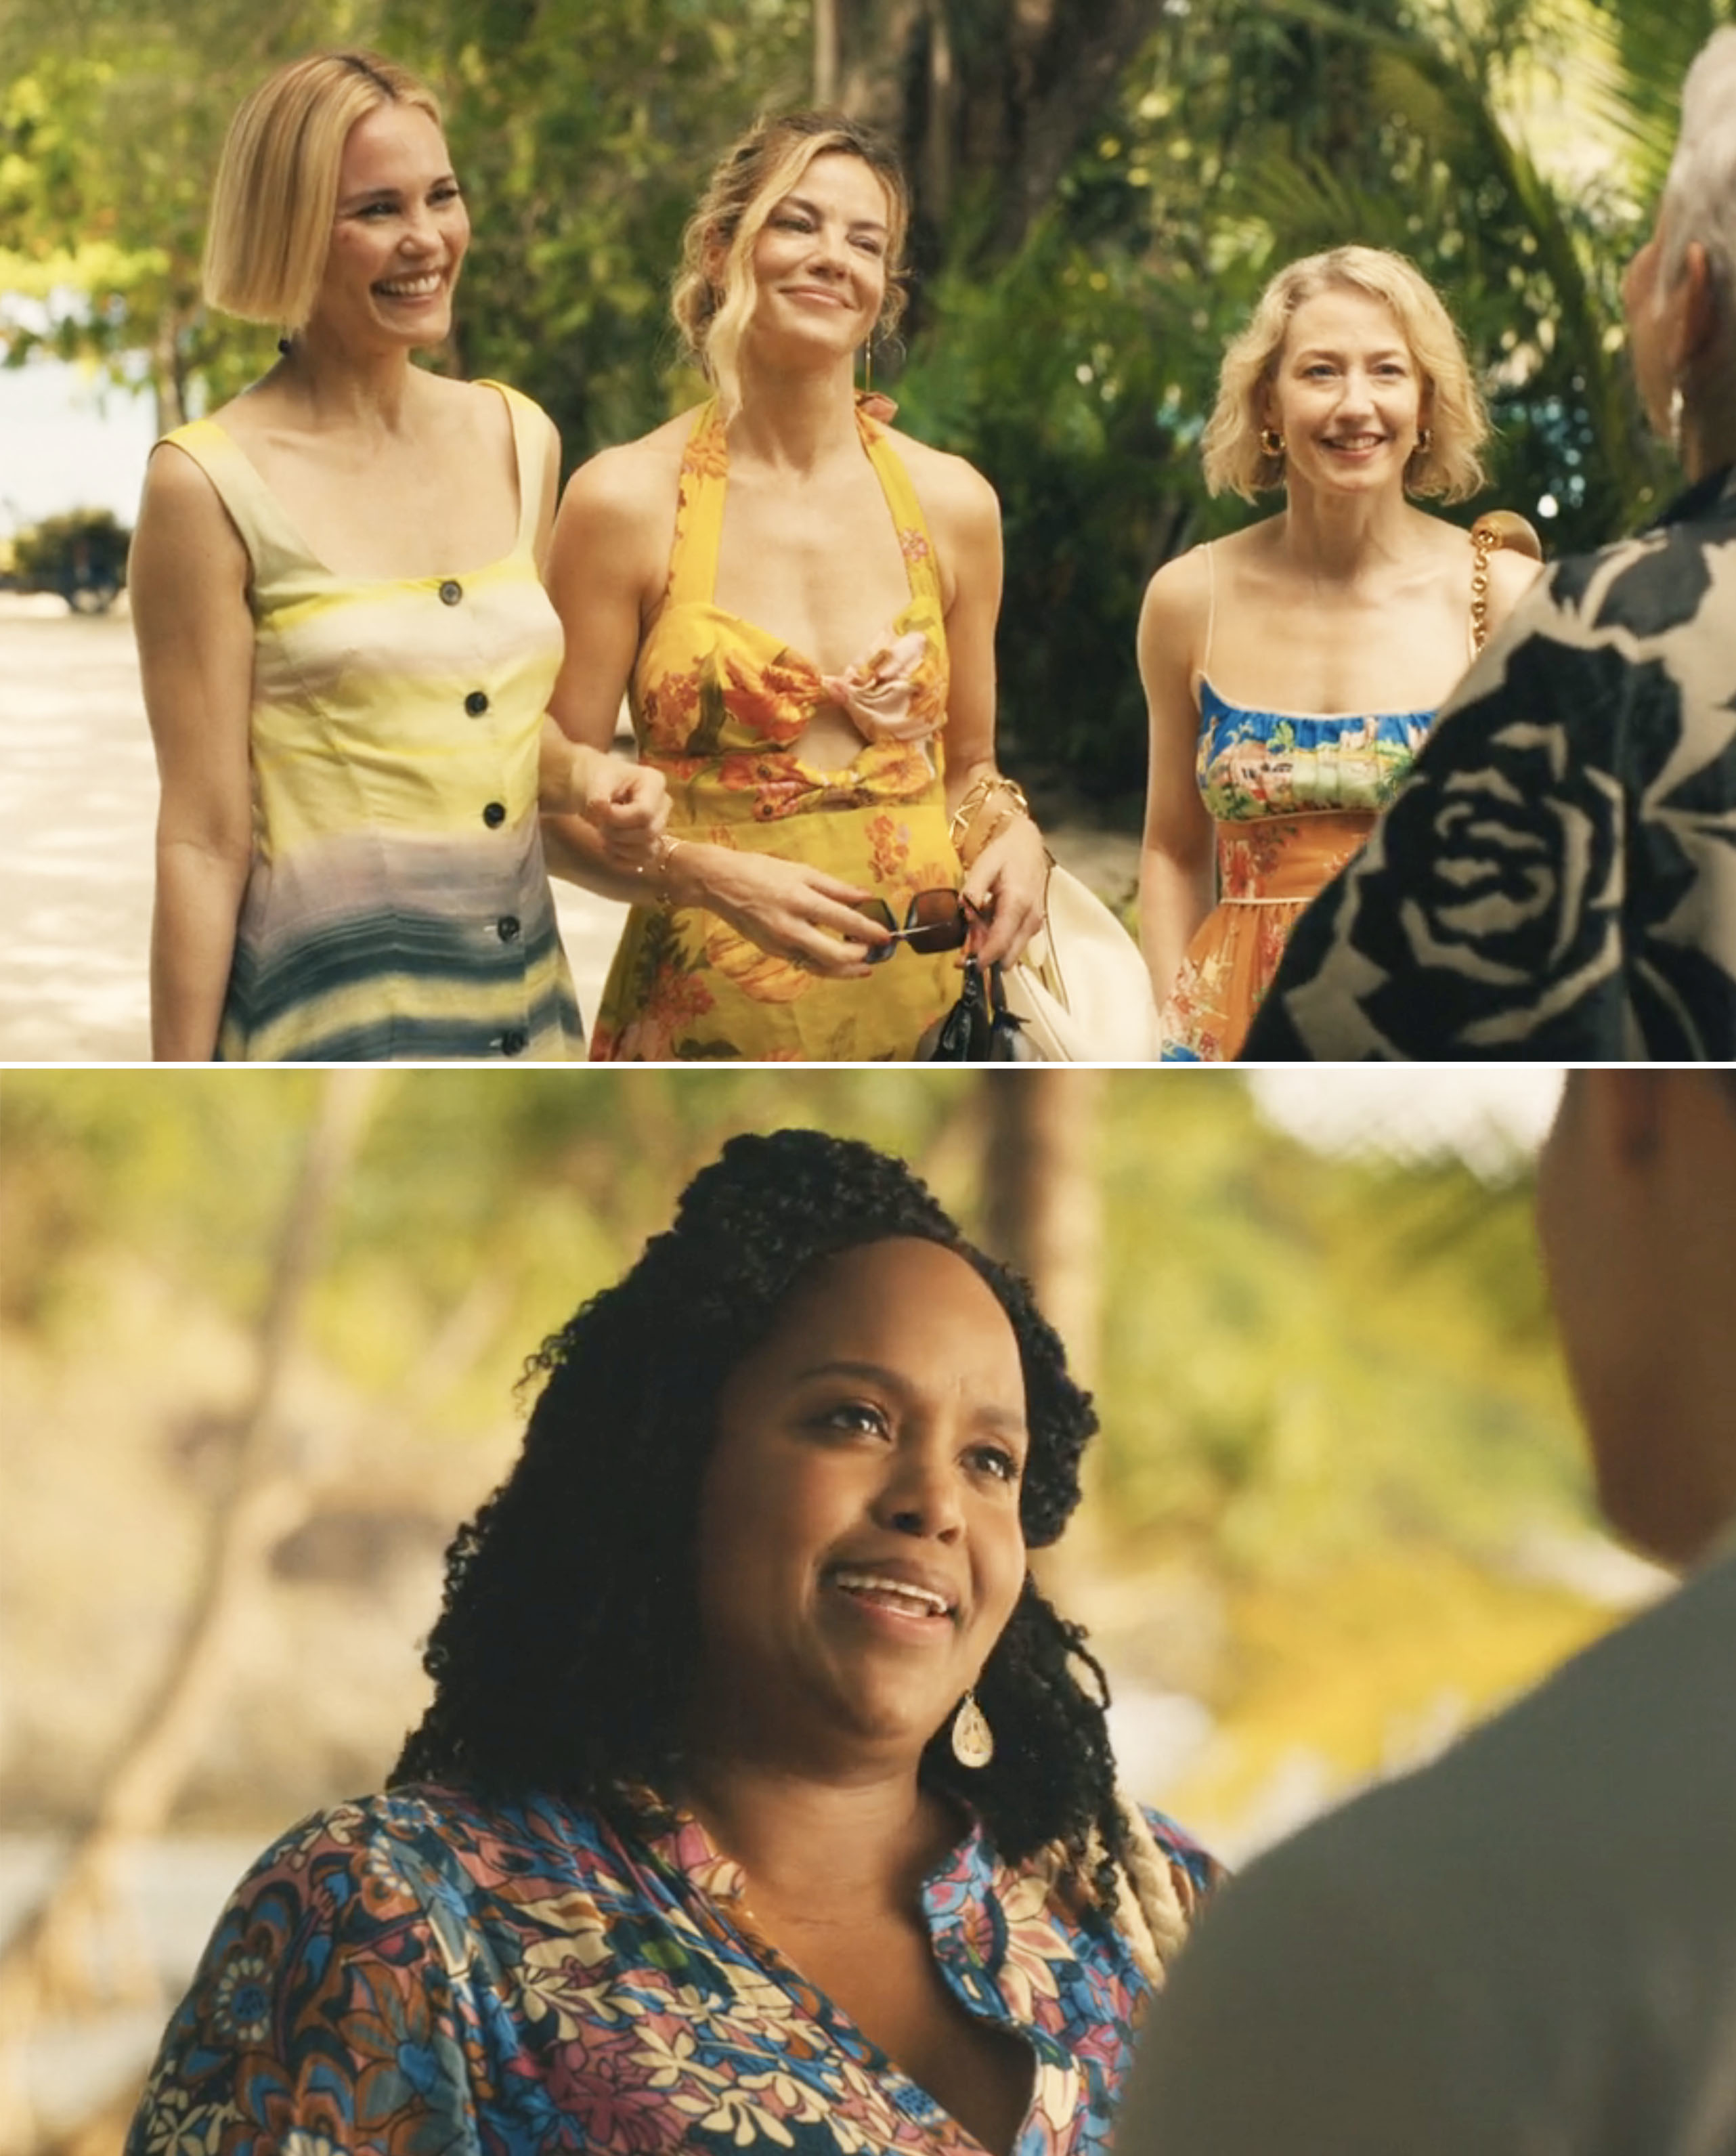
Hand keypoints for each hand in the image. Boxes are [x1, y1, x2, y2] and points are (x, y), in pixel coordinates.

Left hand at [580, 758, 668, 869]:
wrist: (590, 787)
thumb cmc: (594, 779)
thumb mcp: (593, 782)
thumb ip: (598, 797)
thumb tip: (602, 810)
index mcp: (654, 783)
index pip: (644, 812)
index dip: (619, 819)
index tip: (600, 811)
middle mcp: (663, 805)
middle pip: (649, 832)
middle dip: (619, 833)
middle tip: (601, 823)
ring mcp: (659, 825)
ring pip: (649, 850)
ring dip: (621, 847)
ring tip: (604, 833)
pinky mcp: (651, 843)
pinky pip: (643, 861)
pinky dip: (622, 859)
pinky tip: (609, 846)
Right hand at [673, 844, 892, 977]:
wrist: (718, 883)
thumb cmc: (761, 871)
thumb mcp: (800, 871)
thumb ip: (835, 887)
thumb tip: (865, 896)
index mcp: (800, 900)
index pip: (843, 921)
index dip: (869, 931)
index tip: (886, 936)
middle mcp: (791, 927)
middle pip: (834, 955)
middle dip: (860, 957)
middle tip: (875, 952)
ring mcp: (780, 944)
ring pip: (820, 967)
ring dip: (845, 970)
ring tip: (863, 967)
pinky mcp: (772, 952)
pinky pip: (805, 963)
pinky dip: (824, 966)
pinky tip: (837, 963)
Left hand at [961, 812, 1049, 968]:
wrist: (1028, 845)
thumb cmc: (1005, 854)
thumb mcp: (984, 866)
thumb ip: (973, 890)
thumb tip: (964, 912)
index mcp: (1018, 903)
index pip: (1001, 942)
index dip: (982, 958)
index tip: (962, 965)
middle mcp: (1031, 918)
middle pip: (1008, 955)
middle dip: (985, 960)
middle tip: (961, 956)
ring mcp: (1034, 923)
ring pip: (1012, 952)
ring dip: (991, 952)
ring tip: (971, 938)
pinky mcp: (1033, 925)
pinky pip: (1014, 943)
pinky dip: (998, 942)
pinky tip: (985, 928)